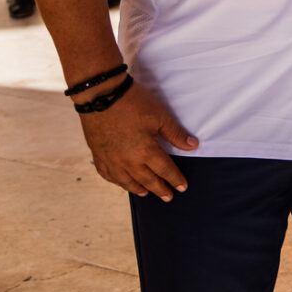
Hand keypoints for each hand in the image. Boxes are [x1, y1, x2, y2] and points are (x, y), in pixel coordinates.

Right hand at [78, 81, 198, 199]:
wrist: (101, 95)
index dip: (175, 179)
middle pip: (147, 180)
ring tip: (146, 193)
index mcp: (145, 151)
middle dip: (160, 189)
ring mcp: (110, 160)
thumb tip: (192, 146)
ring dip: (138, 188)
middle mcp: (127, 161)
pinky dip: (117, 181)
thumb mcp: (160, 116)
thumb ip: (175, 134)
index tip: (182, 187)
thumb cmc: (133, 103)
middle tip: (168, 196)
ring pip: (126, 181)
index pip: (164, 170)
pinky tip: (122, 182)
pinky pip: (108, 174)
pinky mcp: (98, 154)